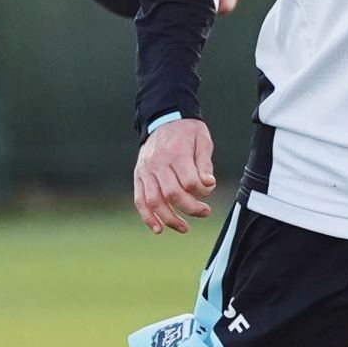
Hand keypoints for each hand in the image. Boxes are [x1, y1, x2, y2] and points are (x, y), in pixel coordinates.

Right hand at [133, 118, 215, 234]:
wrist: (163, 118)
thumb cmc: (187, 131)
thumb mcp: (202, 140)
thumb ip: (204, 163)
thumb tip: (209, 184)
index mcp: (176, 153)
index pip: (189, 182)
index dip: (202, 192)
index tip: (209, 189)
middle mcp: (158, 163)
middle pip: (172, 194)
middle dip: (190, 208)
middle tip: (205, 212)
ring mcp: (146, 171)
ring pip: (154, 201)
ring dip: (169, 219)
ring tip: (184, 227)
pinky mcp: (138, 176)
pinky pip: (139, 200)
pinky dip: (147, 217)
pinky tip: (158, 229)